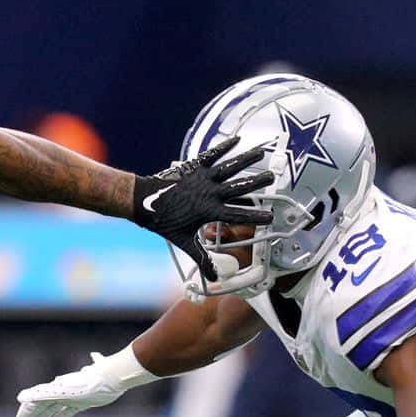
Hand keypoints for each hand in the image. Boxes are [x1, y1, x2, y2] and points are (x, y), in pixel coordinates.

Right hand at [16, 351, 136, 416]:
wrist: (112, 378)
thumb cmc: (88, 385)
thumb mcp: (62, 392)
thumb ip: (41, 395)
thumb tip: (20, 397)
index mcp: (54, 389)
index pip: (36, 402)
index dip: (26, 412)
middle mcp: (61, 391)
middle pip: (43, 405)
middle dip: (33, 414)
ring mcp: (72, 396)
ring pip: (54, 408)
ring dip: (44, 415)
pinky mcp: (83, 401)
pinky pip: (67, 411)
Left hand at [132, 135, 273, 280]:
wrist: (143, 201)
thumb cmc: (163, 221)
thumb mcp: (184, 241)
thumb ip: (201, 257)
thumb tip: (212, 277)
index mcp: (209, 211)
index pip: (237, 215)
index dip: (255, 217)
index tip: (270, 217)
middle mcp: (209, 192)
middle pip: (238, 187)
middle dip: (257, 182)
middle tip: (272, 177)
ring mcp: (202, 178)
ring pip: (229, 167)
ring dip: (246, 160)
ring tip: (261, 153)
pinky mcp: (194, 166)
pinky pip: (212, 155)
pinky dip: (224, 147)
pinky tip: (237, 140)